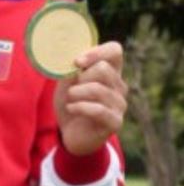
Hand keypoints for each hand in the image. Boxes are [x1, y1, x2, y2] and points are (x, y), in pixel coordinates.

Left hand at [56, 41, 125, 157]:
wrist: (71, 134)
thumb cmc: (71, 104)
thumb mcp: (65, 85)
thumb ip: (70, 72)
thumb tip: (74, 62)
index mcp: (110, 72)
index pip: (115, 50)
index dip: (97, 51)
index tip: (77, 62)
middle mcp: (119, 86)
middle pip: (103, 69)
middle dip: (81, 78)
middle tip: (72, 90)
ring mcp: (120, 104)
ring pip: (97, 89)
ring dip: (75, 94)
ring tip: (70, 100)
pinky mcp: (115, 122)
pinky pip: (97, 109)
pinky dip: (78, 107)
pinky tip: (71, 109)